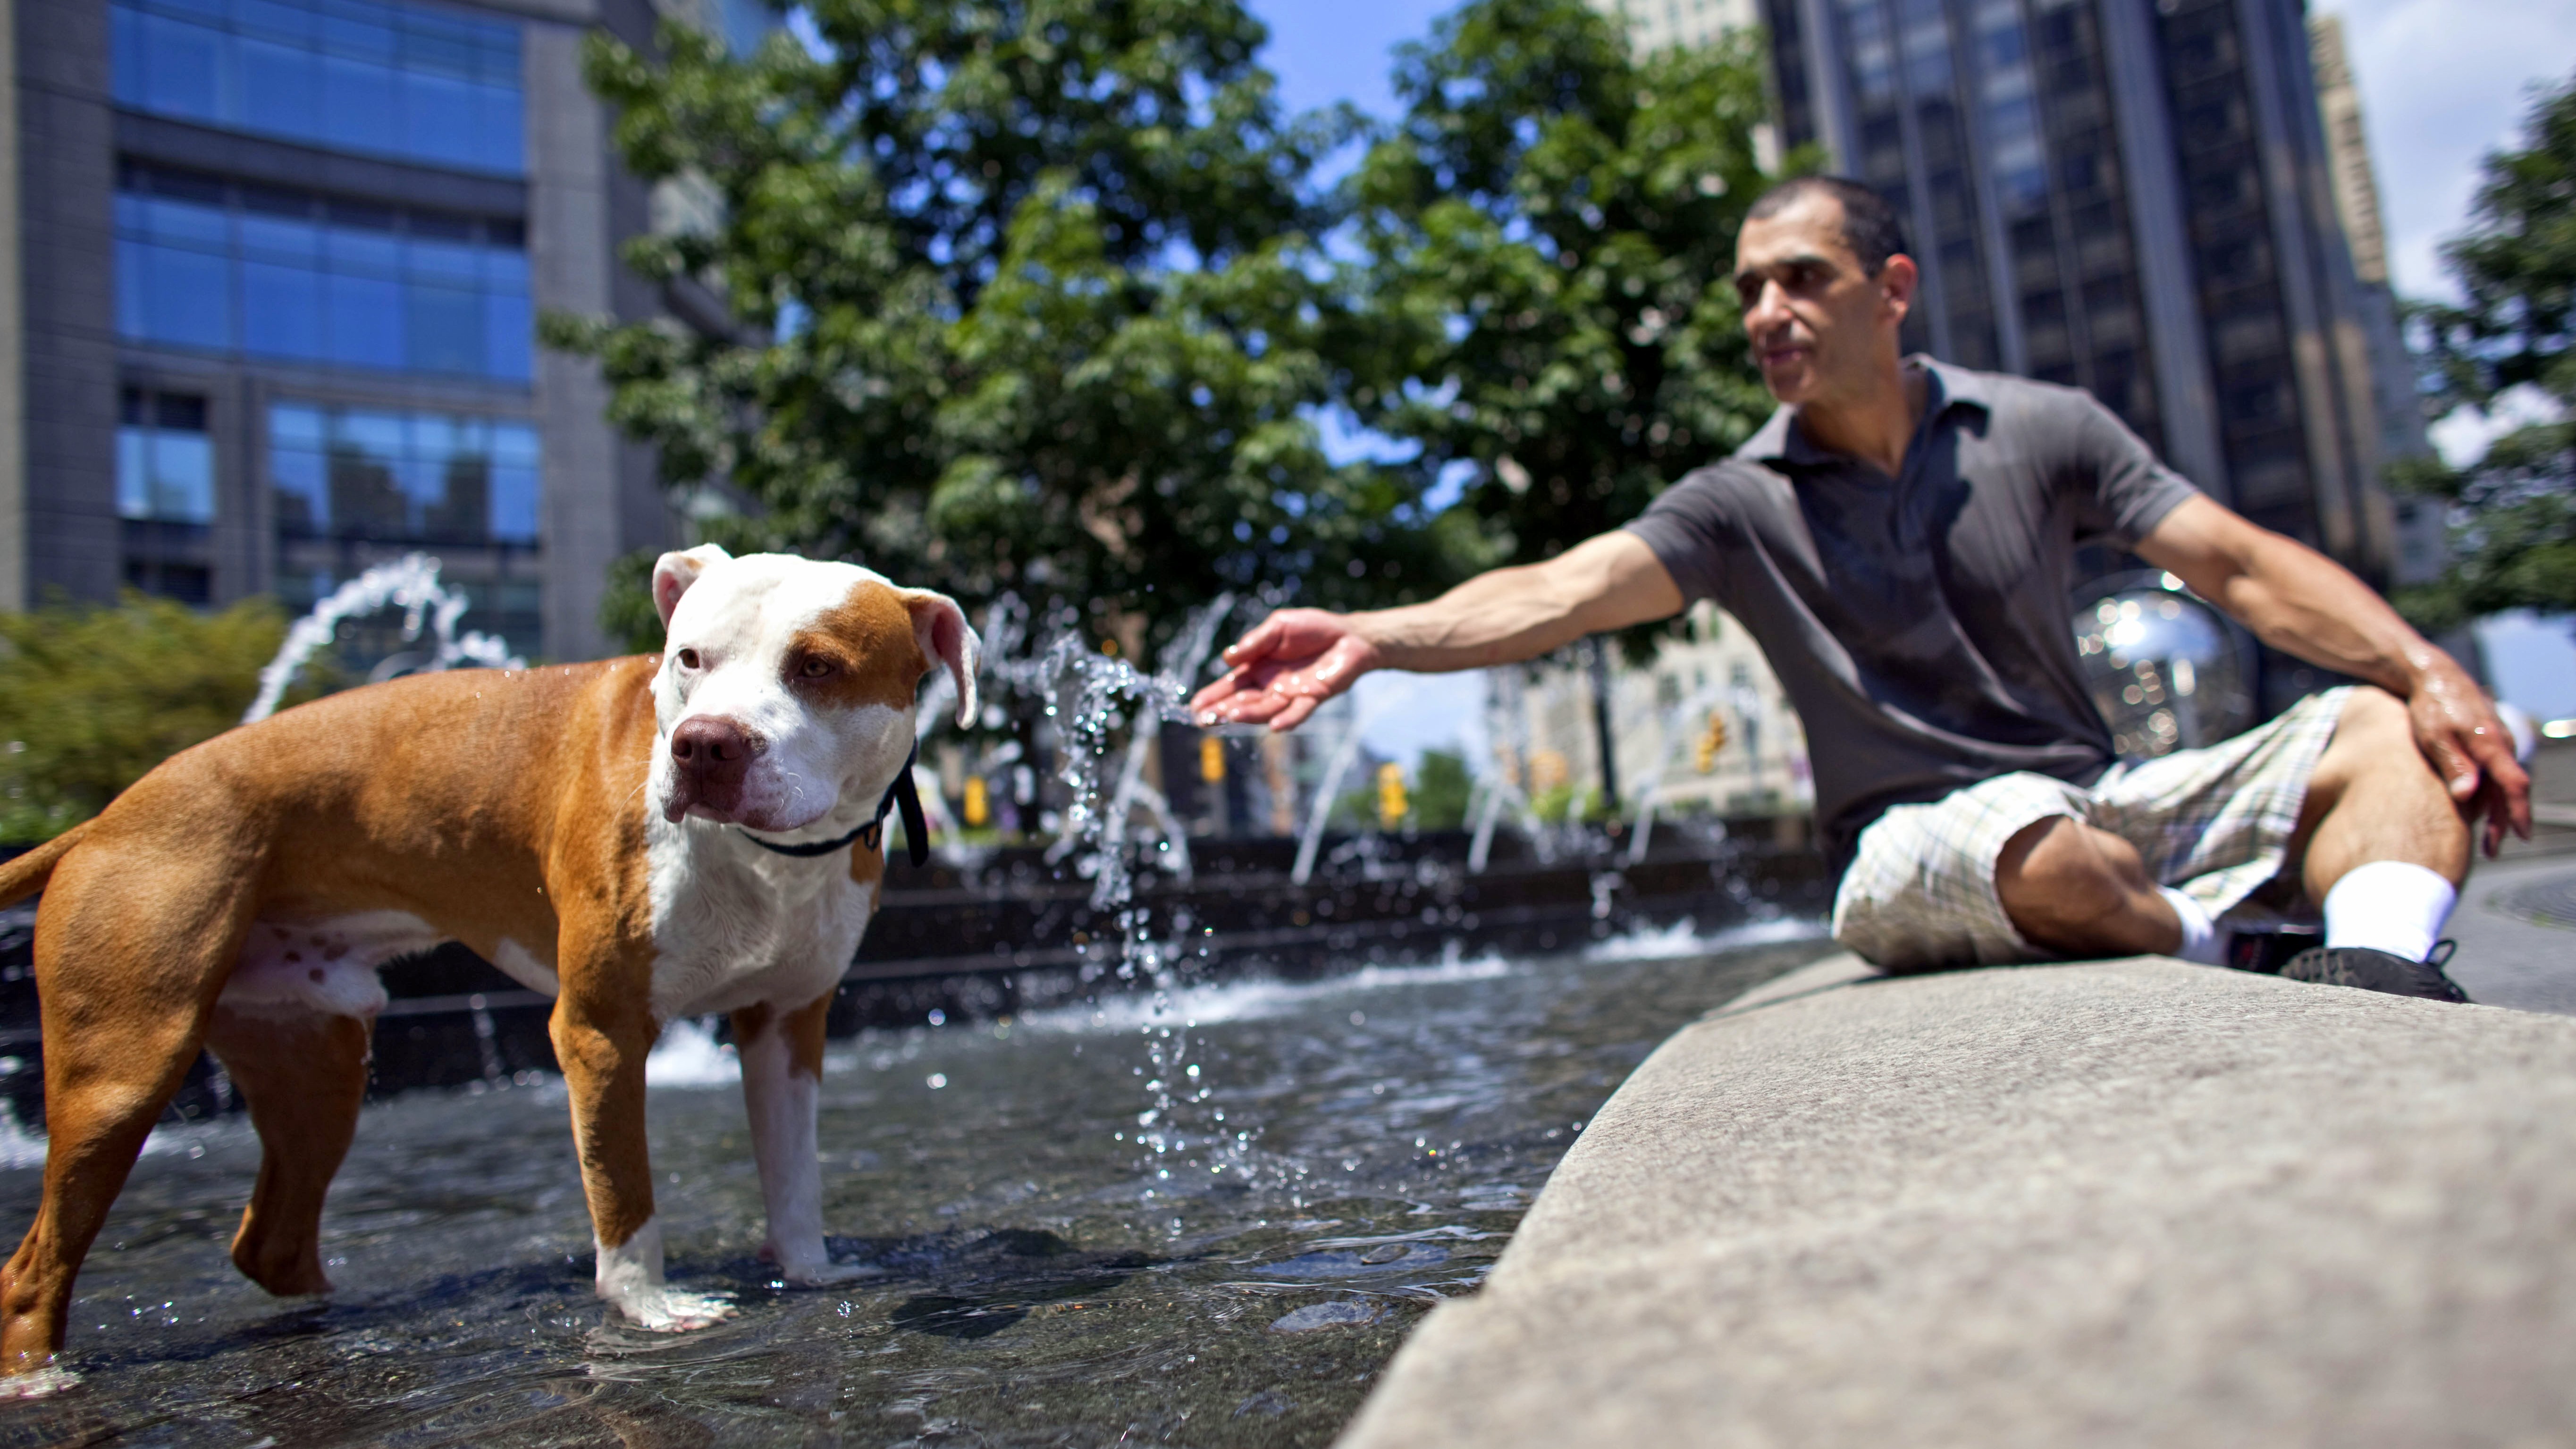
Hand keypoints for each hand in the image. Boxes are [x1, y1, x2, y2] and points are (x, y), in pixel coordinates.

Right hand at [1188, 609, 1381, 732]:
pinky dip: (1289, 719)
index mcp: (1258, 668)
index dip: (1213, 695)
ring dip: (1249, 714)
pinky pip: (1299, 711)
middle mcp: (1271, 686)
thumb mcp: (1278, 627)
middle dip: (1223, 711)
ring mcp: (1291, 694)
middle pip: (1243, 702)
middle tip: (1203, 720)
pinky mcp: (1314, 696)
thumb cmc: (1312, 628)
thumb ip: (1255, 642)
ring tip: (1230, 716)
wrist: (1348, 634)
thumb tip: (1227, 657)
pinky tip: (1276, 726)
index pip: (1230, 685)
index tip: (1195, 706)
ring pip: (1266, 709)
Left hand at [2407, 655, 2532, 856]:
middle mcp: (2500, 744)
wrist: (2433, 676)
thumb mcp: (2435, 737)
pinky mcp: (2487, 742)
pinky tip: (2474, 811)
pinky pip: (2493, 773)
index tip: (2522, 836)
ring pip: (2501, 783)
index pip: (2514, 785)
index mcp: (2491, 745)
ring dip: (2495, 811)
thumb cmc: (2430, 707)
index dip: (2519, 812)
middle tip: (2491, 851)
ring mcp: (2496, 743)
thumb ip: (2453, 765)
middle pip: (2509, 790)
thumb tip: (2467, 796)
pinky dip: (2487, 794)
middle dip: (2504, 822)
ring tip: (2484, 841)